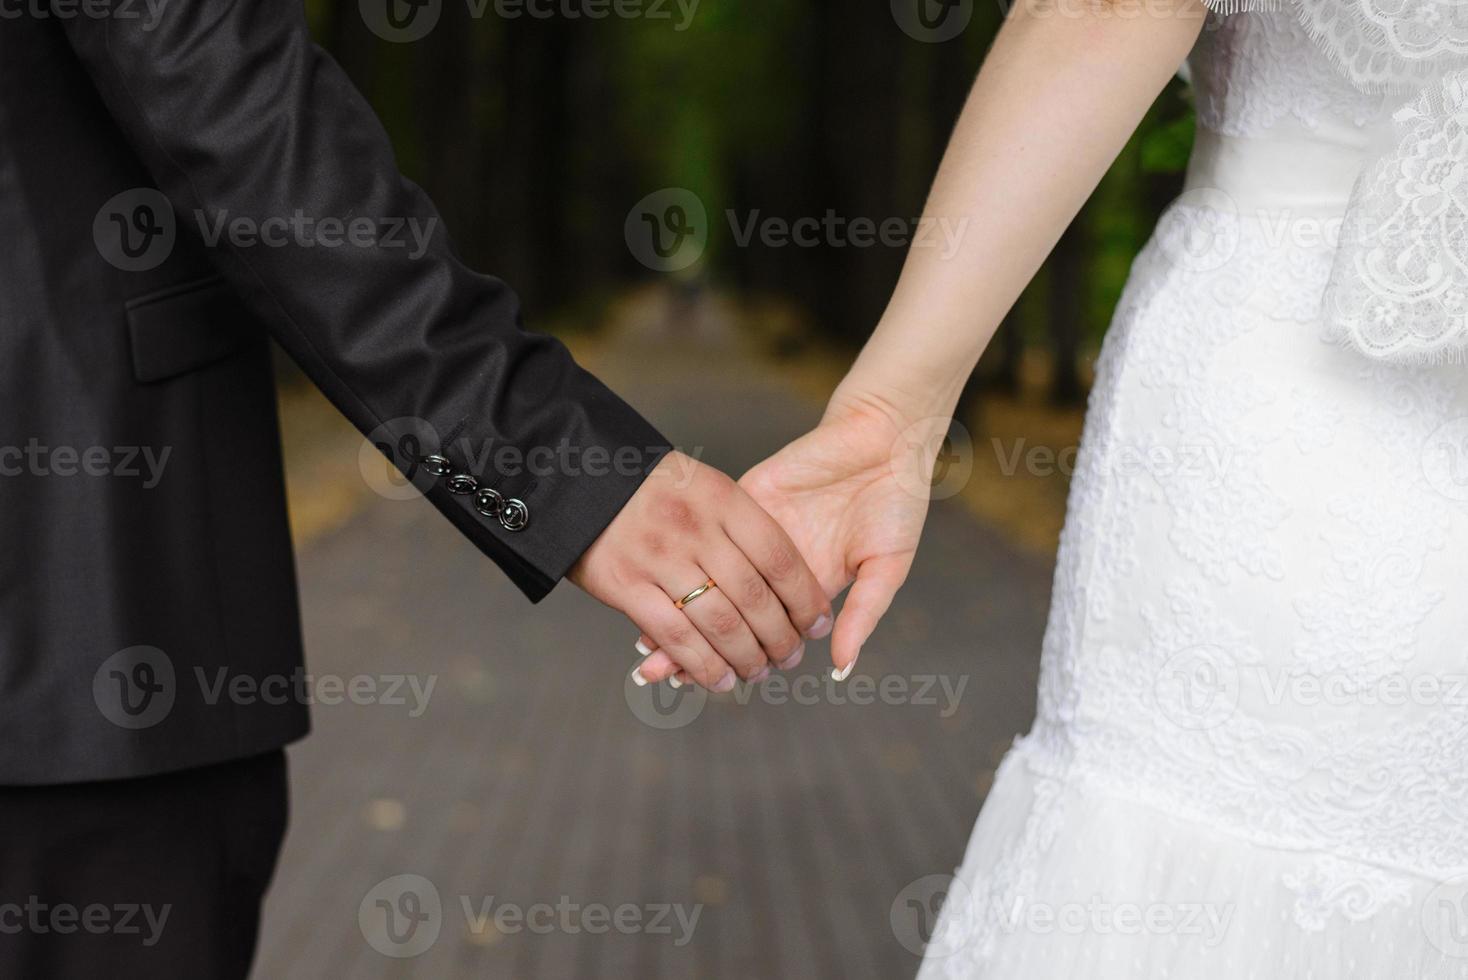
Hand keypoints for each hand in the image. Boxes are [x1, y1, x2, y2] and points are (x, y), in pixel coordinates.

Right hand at [569, 451, 830, 691]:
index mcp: (722, 500)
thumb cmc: (650, 485)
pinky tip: (720, 679)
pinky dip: (703, 667)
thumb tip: (784, 578)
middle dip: (781, 637)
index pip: (780, 557)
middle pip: (755, 597)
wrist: (578, 477)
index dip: (806, 598)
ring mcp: (660, 558)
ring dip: (747, 657)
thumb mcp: (702, 485)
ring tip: (758, 672)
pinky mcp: (626, 586)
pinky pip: (676, 637)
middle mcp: (696, 529)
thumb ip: (739, 524)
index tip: (820, 624)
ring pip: (721, 623)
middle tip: (791, 657)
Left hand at [636, 389, 937, 684]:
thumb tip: (840, 668)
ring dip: (677, 608)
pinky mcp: (744, 498)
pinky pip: (707, 532)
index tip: (704, 685)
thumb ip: (862, 614)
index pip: (762, 634)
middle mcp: (773, 567)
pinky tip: (656, 579)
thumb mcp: (887, 565)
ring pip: (707, 578)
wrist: (884, 437)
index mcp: (807, 589)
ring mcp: (754, 533)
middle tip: (656, 674)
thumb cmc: (897, 503)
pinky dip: (682, 557)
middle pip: (725, 614)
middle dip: (693, 645)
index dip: (734, 659)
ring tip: (645, 644)